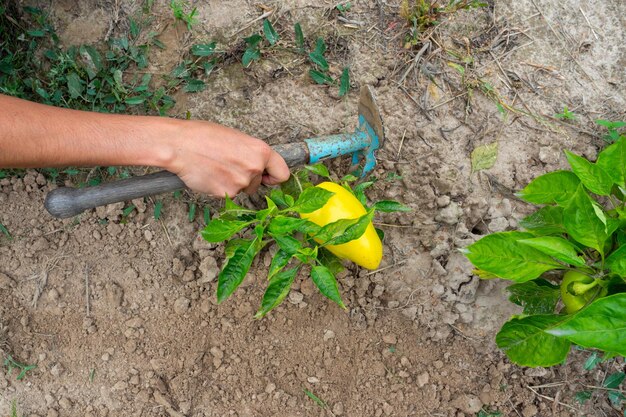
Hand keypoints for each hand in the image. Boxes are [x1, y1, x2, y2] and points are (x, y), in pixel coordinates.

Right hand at [162, 120, 289, 196]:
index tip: (267, 178)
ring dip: (232, 183)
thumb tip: (258, 165)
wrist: (180, 145)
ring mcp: (240, 183)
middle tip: (227, 165)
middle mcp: (254, 168)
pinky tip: (209, 174)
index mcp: (260, 151)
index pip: (282, 173)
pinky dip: (219, 188)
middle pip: (257, 183)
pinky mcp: (226, 193)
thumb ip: (251, 153)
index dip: (274, 177)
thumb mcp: (236, 138)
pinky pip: (228, 194)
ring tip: (216, 167)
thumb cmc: (204, 136)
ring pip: (242, 189)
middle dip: (246, 178)